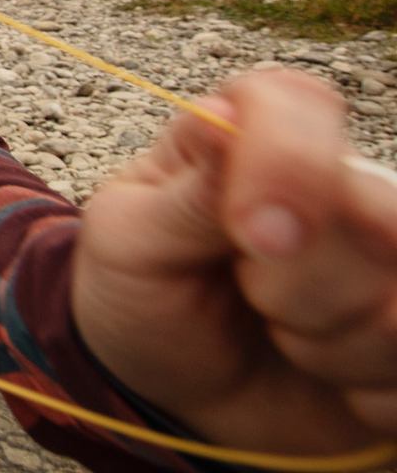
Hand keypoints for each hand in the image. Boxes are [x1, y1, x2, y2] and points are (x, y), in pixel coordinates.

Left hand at [73, 68, 396, 456]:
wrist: (175, 394)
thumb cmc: (147, 294)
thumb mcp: (131, 243)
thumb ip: (184, 193)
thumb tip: (219, 119)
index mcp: (255, 135)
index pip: (302, 106)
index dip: (286, 165)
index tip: (249, 234)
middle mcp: (343, 186)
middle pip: (372, 217)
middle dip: (292, 285)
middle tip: (245, 295)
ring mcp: (392, 260)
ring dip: (323, 345)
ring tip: (278, 334)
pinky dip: (361, 392)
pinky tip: (326, 379)